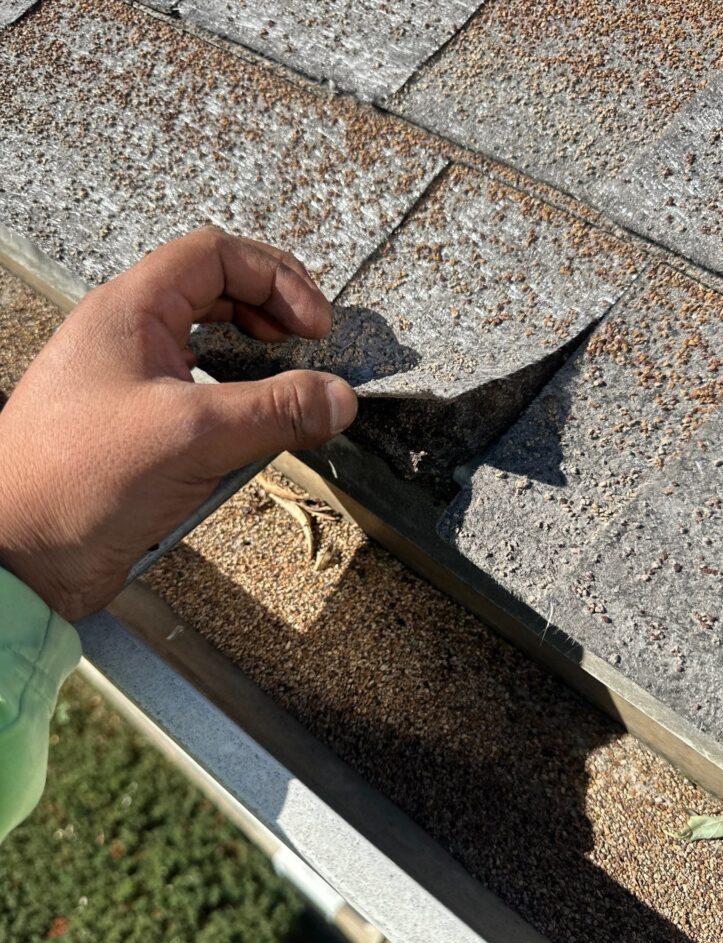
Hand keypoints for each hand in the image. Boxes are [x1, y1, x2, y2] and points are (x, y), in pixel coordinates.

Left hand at [0, 226, 356, 619]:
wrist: (18, 555)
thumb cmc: (75, 480)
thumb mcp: (194, 435)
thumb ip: (276, 411)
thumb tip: (338, 398)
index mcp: (131, 310)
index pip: (217, 256)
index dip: (278, 280)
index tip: (315, 328)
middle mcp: (129, 337)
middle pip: (216, 295)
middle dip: (271, 316)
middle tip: (309, 348)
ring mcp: (132, 385)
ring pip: (209, 352)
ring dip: (254, 368)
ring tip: (285, 393)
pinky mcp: (138, 432)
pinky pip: (199, 405)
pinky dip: (233, 416)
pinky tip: (248, 443)